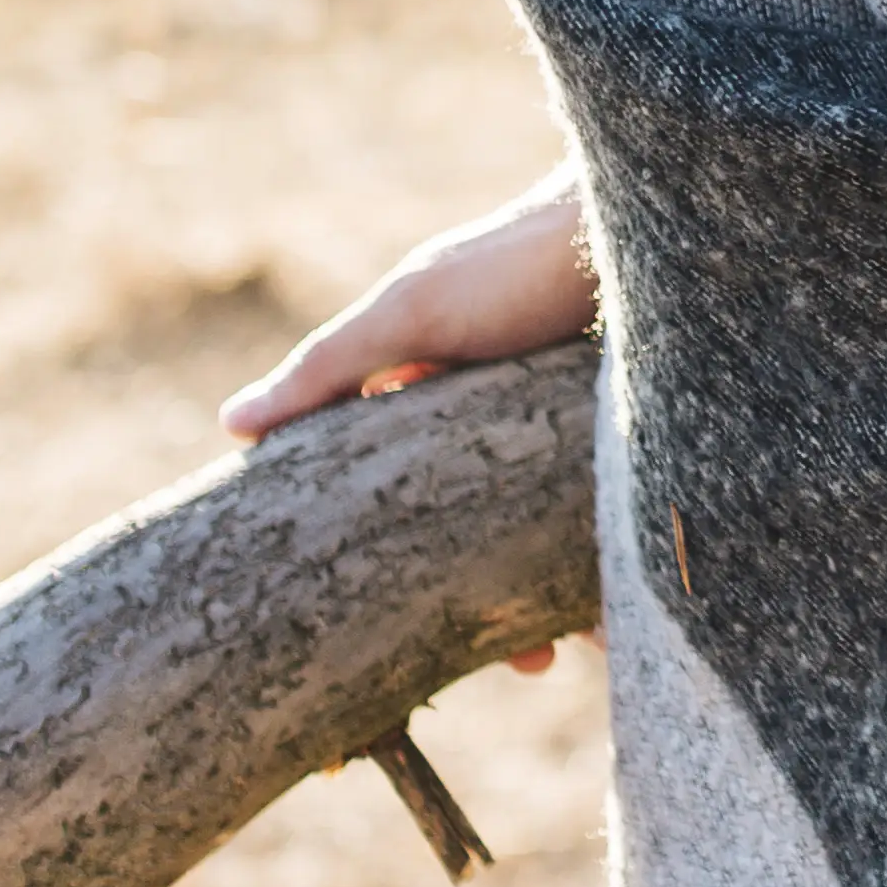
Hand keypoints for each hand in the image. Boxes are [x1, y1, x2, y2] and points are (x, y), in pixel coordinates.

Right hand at [224, 169, 604, 669]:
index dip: (386, 577)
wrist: (656, 222)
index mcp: (431, 409)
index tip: (391, 646)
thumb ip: (329, 369)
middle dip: (484, 608)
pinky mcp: (624, 448)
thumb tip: (230, 425)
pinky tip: (628, 624)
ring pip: (542, 547)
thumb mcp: (417, 311)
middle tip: (515, 664)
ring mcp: (557, 444)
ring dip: (552, 603)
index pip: (390, 510)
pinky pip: (618, 530)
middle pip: (474, 543)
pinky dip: (616, 575)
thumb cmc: (517, 260)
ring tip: (564, 650)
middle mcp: (493, 433)